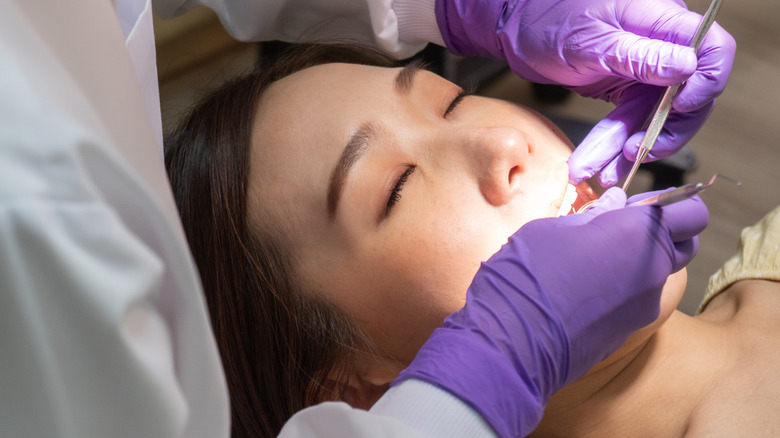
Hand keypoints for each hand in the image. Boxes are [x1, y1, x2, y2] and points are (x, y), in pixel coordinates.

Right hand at [394, 188, 708, 436]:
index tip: (640, 205)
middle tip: (621, 228)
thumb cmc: (527, 274)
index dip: (671, 205)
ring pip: (659, 275)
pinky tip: (584, 289)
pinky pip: (637, 300)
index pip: (692, 212)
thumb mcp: (553, 229)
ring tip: (594, 260)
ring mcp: (643, 306)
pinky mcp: (629, 331)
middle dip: (664, 233)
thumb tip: (616, 202)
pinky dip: (622, 290)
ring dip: (639, 262)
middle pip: (685, 246)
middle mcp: (652, 271)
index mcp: (638, 234)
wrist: (512, 340)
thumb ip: (594, 216)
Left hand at [435, 0, 735, 185]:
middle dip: (662, 132)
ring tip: (604, 175)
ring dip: (630, 150)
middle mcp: (662, 45)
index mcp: (662, 21)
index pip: (712, 49)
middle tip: (634, 155)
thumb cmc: (548, 18)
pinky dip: (614, 146)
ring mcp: (645, 69)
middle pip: (690, 95)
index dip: (706, 83)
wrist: (515, 27)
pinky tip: (596, 166)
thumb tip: (688, 66)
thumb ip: (639, 55)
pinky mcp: (626, 88)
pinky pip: (630, 123)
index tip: (681, 108)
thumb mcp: (591, 41)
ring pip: (654, 118)